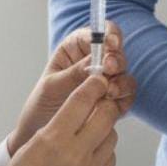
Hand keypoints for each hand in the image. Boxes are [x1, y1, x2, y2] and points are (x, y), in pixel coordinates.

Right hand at [0, 75, 120, 165]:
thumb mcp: (32, 146)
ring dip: (103, 131)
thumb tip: (81, 106)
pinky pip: (110, 160)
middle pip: (106, 114)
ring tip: (89, 135)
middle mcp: (75, 155)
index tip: (97, 79)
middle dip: (104, 104)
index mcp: (53, 140)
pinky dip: (103, 154)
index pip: (83, 99)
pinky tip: (89, 157)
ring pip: (112, 137)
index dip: (93, 84)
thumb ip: (58, 125)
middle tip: (99, 103)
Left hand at [7, 21, 135, 155]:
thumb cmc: (41, 104)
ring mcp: (105, 80)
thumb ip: (73, 73)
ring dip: (121, 81)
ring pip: (125, 74)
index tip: (111, 43)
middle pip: (116, 52)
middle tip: (109, 68)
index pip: (97, 33)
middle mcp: (94, 61)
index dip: (109, 34)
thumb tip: (95, 62)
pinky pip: (126, 96)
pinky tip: (111, 104)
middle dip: (116, 59)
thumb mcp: (52, 86)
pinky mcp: (112, 100)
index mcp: (76, 48)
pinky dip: (123, 99)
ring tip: (109, 91)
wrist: (40, 132)